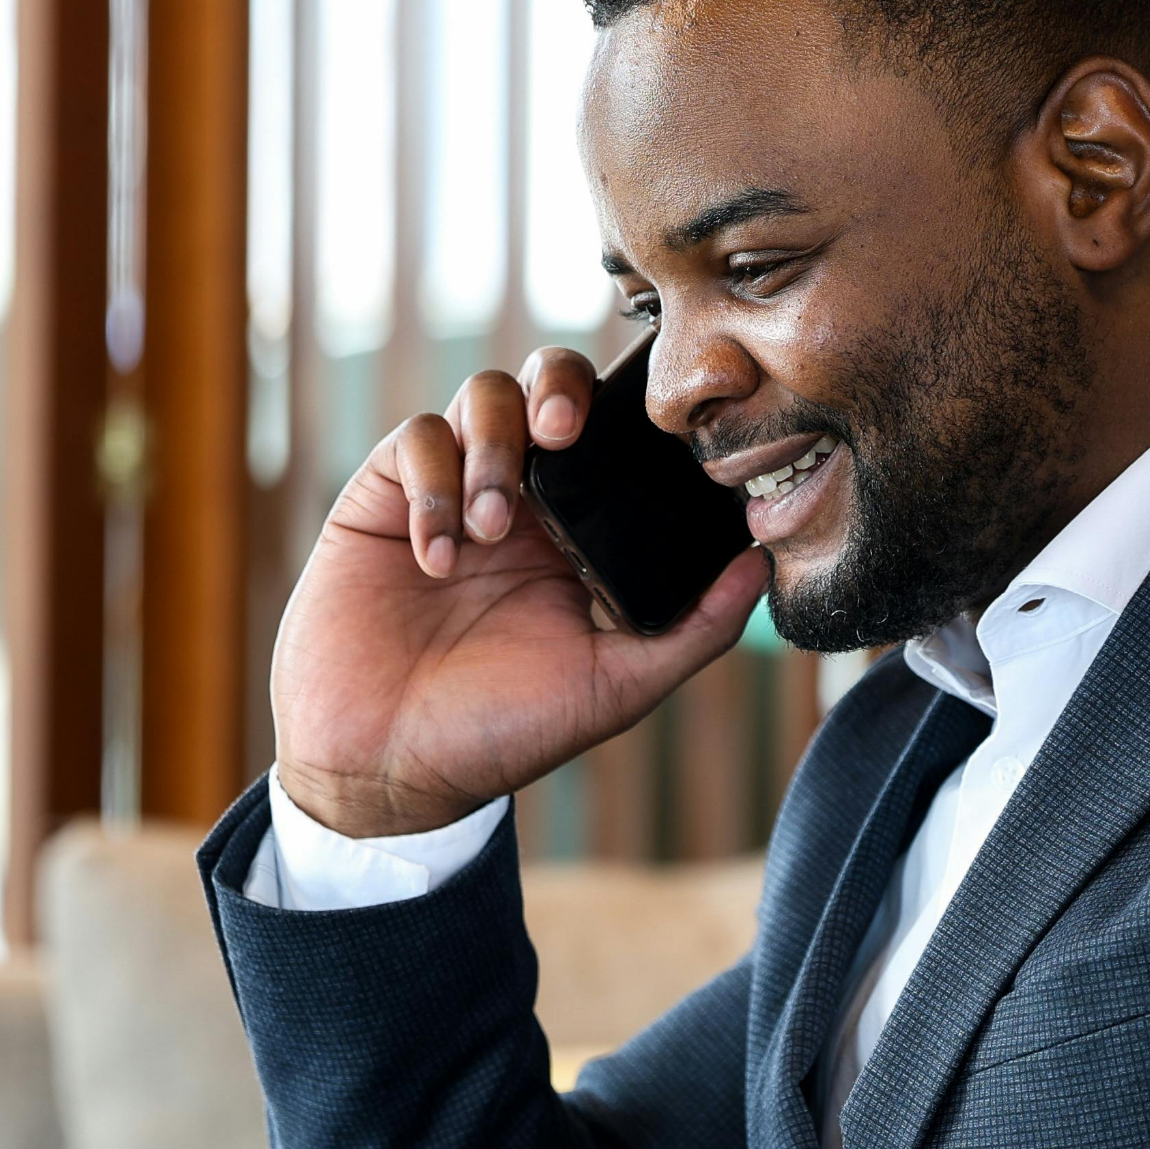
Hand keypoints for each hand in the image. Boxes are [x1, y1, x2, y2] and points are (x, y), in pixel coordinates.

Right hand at [268, 347, 768, 837]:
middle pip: (548, 382)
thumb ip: (696, 628)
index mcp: (581, 532)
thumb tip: (764, 563)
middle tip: (564, 431)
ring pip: (482, 396)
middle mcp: (522, 500)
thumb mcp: (616, 687)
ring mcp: (453, 492)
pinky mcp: (384, 498)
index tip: (648, 434)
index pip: (616, 435)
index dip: (631, 414)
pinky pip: (415, 442)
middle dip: (560, 387)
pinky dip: (433, 486)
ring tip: (491, 527)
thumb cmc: (501, 733)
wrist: (388, 766)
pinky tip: (436, 557)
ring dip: (494, 447)